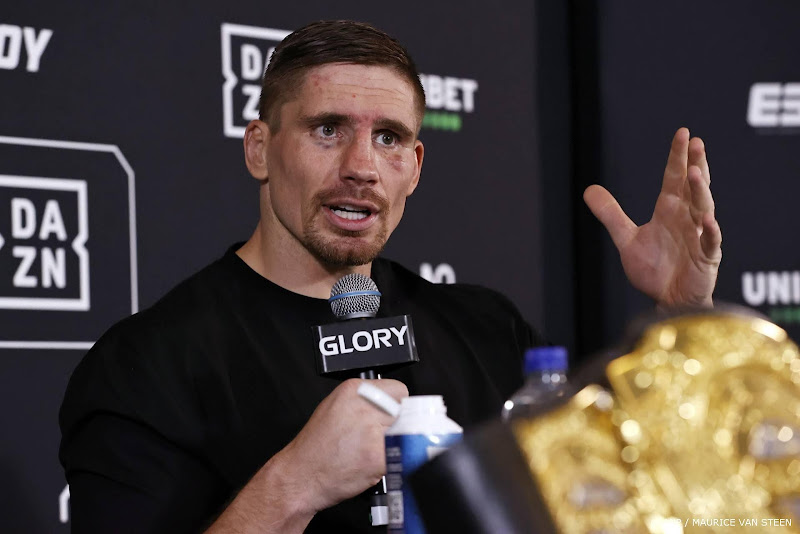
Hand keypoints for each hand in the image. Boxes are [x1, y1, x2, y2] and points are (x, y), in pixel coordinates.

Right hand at [281, 378, 407, 512]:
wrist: (300, 476)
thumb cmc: (316, 447)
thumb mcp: (336, 407)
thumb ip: (366, 401)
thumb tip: (393, 404)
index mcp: (355, 390)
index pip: (398, 390)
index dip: (396, 406)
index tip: (391, 417)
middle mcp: (364, 407)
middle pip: (404, 412)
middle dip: (396, 426)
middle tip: (378, 438)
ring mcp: (371, 431)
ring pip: (404, 435)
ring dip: (394, 445)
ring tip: (370, 451)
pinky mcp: (377, 456)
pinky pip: (399, 457)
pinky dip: (389, 464)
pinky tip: (369, 464)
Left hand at [583, 127, 721, 307]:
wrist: (667, 300)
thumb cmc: (654, 270)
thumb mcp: (626, 239)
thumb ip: (610, 214)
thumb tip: (589, 189)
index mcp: (670, 211)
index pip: (675, 178)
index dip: (678, 157)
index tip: (683, 134)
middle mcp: (687, 218)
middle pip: (693, 187)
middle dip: (695, 164)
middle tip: (696, 142)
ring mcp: (699, 236)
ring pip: (703, 209)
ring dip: (701, 191)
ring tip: (695, 172)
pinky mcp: (707, 258)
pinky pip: (710, 242)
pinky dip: (709, 232)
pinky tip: (706, 221)